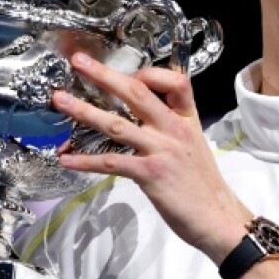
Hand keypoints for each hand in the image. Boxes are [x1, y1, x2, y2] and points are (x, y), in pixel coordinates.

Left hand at [52, 52, 248, 262]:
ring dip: (84, 111)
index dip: (149, 72)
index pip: (175, 81)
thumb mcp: (194, 145)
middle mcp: (173, 129)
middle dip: (104, 75)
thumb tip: (142, 121)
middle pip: (137, 92)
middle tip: (79, 61)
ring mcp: (161, 150)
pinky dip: (85, 161)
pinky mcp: (150, 174)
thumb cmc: (203, 185)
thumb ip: (171, 129)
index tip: (127, 74)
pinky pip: (111, 162)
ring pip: (116, 124)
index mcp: (186, 119)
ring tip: (60, 101)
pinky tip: (66, 159)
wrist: (217, 218)